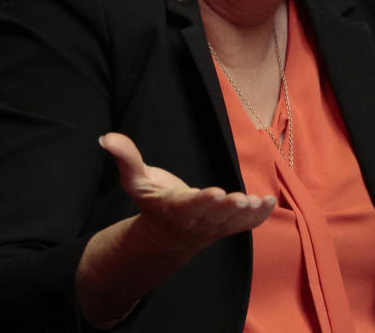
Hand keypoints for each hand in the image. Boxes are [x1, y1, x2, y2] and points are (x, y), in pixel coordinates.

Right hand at [99, 132, 275, 254]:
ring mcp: (213, 227)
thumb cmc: (153, 202)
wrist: (165, 236)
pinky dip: (258, 217)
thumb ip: (126, 159)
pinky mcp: (227, 228)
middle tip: (240, 198)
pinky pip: (244, 225)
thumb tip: (106, 137)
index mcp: (174, 209)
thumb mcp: (136, 181)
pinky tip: (269, 203)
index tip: (213, 192)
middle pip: (213, 215)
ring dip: (245, 213)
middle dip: (226, 208)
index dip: (201, 201)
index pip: (188, 206)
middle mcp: (195, 221)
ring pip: (231, 223)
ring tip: (257, 201)